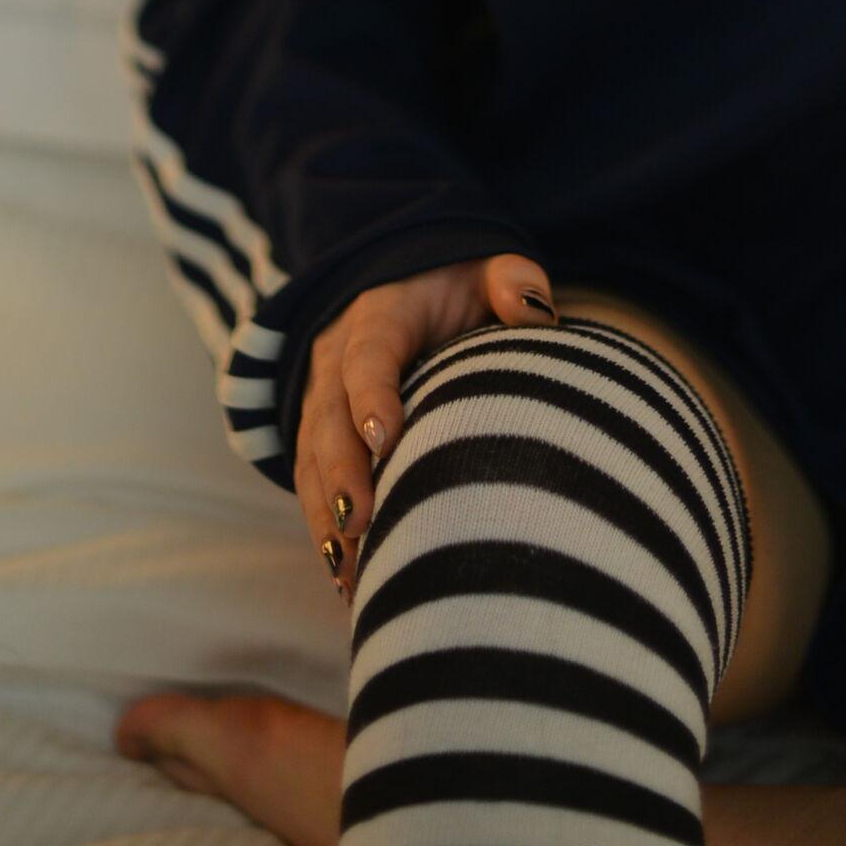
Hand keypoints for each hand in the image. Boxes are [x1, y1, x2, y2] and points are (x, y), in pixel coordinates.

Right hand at [294, 250, 559, 602]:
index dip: (372, 395)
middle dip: (341, 472)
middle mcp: (335, 359)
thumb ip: (511, 281)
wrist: (402, 285)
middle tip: (361, 521)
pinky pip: (310, 482)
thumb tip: (535, 310)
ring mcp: (320, 399)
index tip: (387, 439)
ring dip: (325, 513)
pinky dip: (324, 528)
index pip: (369, 356)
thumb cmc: (457, 287)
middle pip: (329, 418)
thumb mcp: (486, 268)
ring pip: (311, 459)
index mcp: (378, 317)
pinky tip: (347, 577)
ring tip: (349, 568)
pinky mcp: (318, 435)